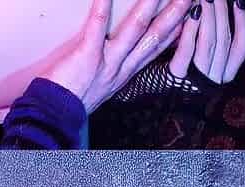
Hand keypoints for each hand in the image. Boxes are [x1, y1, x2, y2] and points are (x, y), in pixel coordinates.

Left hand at [42, 0, 190, 112]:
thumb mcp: (97, 87)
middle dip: (174, 15)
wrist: (54, 118)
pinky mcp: (86, 56)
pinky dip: (102, 8)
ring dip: (150, 6)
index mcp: (122, 74)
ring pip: (135, 30)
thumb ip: (108, 69)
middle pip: (154, 38)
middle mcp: (119, 68)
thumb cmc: (69, 101)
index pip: (154, 50)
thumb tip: (112, 52)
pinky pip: (97, 28)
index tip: (189, 16)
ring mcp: (105, 62)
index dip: (174, 32)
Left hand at [169, 0, 244, 83]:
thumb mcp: (213, 59)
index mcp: (226, 73)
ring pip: (208, 42)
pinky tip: (193, 12)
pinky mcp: (176, 75)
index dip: (244, 23)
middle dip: (222, 12)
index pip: (242, 46)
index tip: (239, 1)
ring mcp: (195, 79)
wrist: (157, 89)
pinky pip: (187, 50)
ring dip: (209, 15)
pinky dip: (191, 29)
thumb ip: (235, 50)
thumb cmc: (186, 68)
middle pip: (224, 40)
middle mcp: (214, 78)